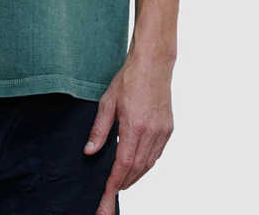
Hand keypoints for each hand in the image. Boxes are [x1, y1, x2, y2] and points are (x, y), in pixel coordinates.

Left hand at [83, 53, 174, 214]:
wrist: (153, 64)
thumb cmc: (129, 79)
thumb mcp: (107, 102)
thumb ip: (99, 130)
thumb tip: (90, 151)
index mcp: (134, 125)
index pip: (124, 163)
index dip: (115, 181)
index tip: (107, 193)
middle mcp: (151, 132)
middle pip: (137, 168)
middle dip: (124, 183)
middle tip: (111, 193)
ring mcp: (162, 131)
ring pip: (149, 163)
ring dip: (135, 175)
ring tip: (121, 183)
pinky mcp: (168, 128)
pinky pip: (157, 154)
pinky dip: (146, 164)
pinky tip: (136, 165)